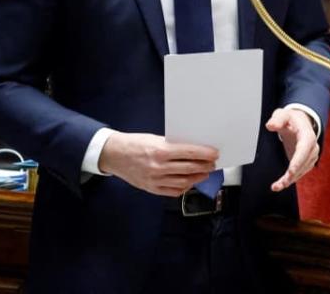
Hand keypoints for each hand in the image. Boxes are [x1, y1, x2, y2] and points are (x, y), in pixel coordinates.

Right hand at [97, 132, 216, 196]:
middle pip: (189, 168)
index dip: (205, 154)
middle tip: (212, 163)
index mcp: (160, 151)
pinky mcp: (151, 189)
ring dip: (197, 177)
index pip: (190, 153)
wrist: (114, 155)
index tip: (214, 153)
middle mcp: (158, 167)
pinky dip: (184, 187)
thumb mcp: (155, 139)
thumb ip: (173, 145)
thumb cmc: (135, 144)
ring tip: (204, 172)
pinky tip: (190, 182)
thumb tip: (193, 149)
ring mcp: (155, 180)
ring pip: (184, 182)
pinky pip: (173, 191)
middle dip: (205, 166)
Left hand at [266, 107, 318, 191]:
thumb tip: (270, 125)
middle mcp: (312, 147)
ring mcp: (311, 155)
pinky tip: (282, 184)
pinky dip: (291, 179)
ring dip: (290, 180)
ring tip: (276, 187)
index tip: (291, 172)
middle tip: (279, 184)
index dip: (298, 161)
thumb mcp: (283, 115)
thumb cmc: (291, 119)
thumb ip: (277, 119)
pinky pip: (300, 172)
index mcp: (307, 135)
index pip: (304, 150)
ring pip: (302, 171)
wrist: (299, 122)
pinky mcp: (306, 162)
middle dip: (291, 175)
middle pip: (303, 164)